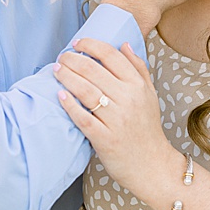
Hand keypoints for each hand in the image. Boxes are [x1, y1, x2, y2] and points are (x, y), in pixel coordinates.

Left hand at [53, 38, 181, 197]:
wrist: (152, 166)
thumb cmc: (147, 129)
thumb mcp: (150, 95)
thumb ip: (138, 68)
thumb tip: (124, 44)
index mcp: (138, 86)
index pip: (111, 56)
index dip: (91, 46)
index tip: (78, 44)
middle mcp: (128, 100)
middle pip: (94, 70)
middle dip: (73, 60)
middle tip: (62, 57)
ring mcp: (116, 119)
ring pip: (86, 90)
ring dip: (67, 77)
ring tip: (57, 70)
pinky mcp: (105, 138)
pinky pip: (83, 117)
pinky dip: (70, 105)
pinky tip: (60, 95)